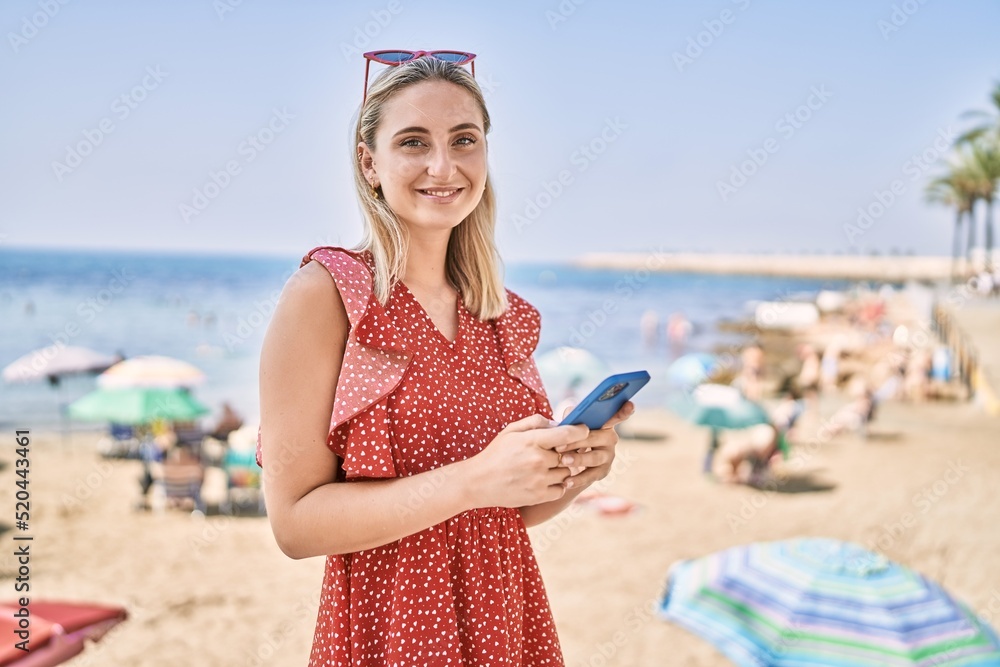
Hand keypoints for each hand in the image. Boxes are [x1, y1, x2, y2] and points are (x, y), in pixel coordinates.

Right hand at [462, 414, 588, 508]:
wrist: (478, 482)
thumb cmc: (496, 454)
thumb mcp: (511, 431)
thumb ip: (536, 422)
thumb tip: (557, 423)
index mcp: (531, 441)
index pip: (567, 433)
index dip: (580, 430)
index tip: (584, 429)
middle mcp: (538, 460)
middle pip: (569, 453)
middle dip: (567, 451)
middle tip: (560, 450)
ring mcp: (539, 479)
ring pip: (567, 472)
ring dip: (562, 468)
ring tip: (548, 466)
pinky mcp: (538, 496)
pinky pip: (562, 489)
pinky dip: (558, 484)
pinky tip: (547, 479)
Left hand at [554, 401, 635, 489]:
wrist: (564, 461)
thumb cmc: (569, 436)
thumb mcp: (568, 424)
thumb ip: (571, 416)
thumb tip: (570, 414)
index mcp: (604, 423)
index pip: (617, 415)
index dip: (624, 411)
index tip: (630, 404)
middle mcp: (610, 438)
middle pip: (597, 438)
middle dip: (578, 441)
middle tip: (560, 445)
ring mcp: (608, 456)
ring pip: (595, 457)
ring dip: (578, 459)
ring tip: (564, 461)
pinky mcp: (603, 471)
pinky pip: (591, 476)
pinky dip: (577, 479)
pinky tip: (567, 481)